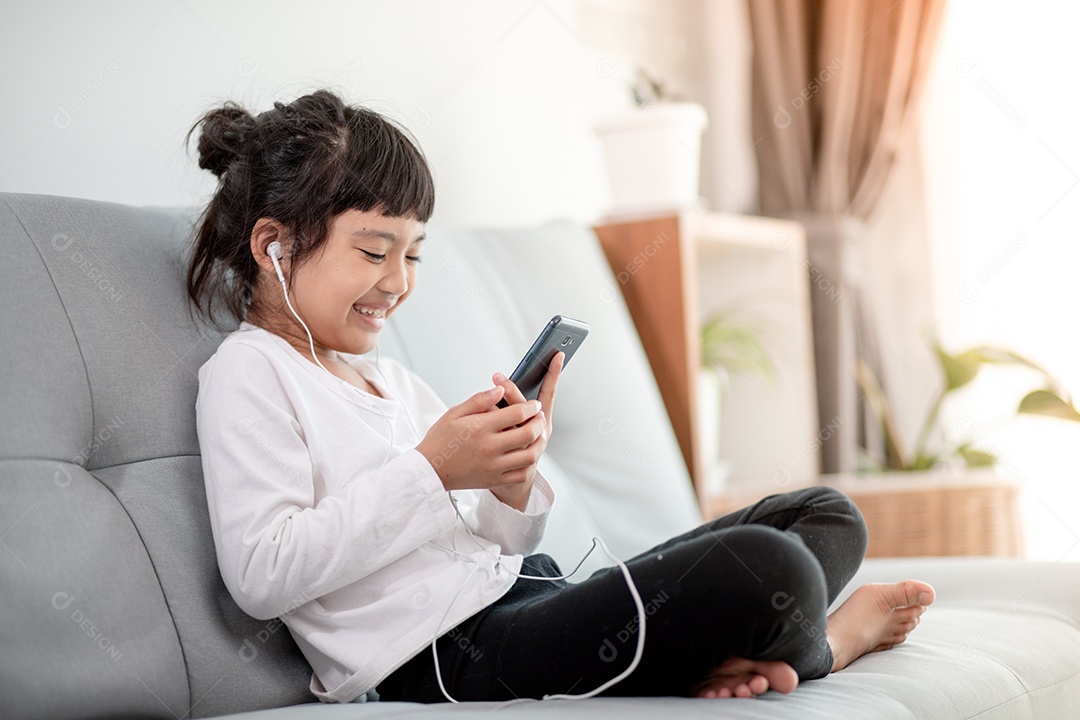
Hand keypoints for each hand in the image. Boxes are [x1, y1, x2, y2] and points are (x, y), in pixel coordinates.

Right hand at [416, 385, 547, 502]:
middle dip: (539, 422)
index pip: (517, 413)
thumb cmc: (440, 439)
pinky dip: (530, 464)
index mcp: (480, 427)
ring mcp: (493, 466)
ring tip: (539, 435)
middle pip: (528, 433)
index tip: (534, 404)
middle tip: (539, 417)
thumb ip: (479, 400)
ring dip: (539, 443)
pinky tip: (527, 454)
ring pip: (529, 455)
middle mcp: (489, 447)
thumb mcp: (454, 413)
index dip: (531, 406)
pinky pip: (521, 474)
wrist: (429, 470)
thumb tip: (500, 389)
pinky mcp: (494, 480)